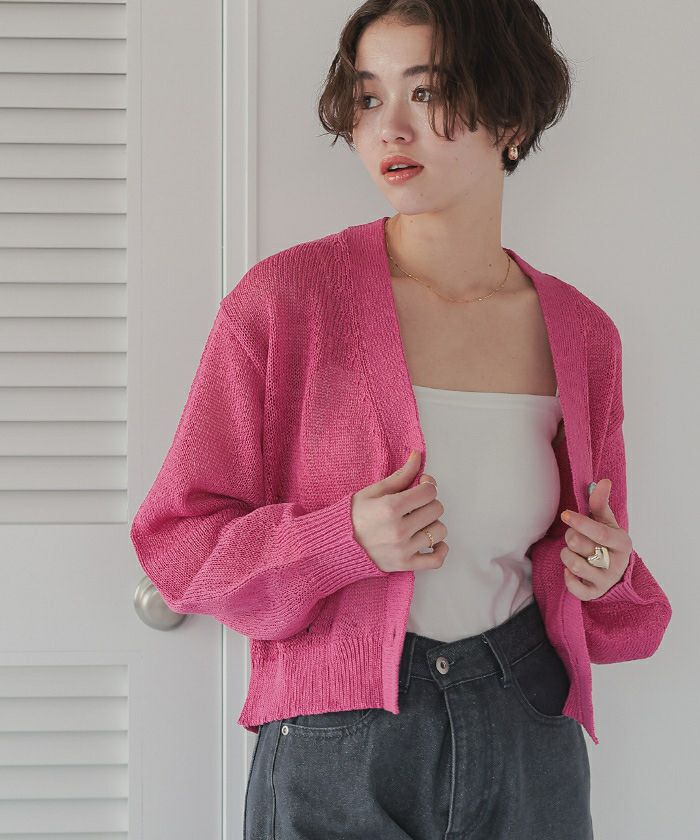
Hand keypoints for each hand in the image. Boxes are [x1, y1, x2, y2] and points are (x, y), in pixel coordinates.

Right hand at [351, 450, 448, 573]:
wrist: (336, 544)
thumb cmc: (353, 516)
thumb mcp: (373, 491)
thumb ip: (400, 475)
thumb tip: (417, 455)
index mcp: (390, 507)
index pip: (429, 492)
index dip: (428, 485)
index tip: (421, 486)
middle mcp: (399, 530)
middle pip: (436, 509)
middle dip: (429, 503)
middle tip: (417, 504)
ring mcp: (403, 549)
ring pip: (439, 532)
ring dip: (433, 524)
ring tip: (420, 522)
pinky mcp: (404, 565)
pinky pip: (436, 560)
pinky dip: (440, 550)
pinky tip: (434, 542)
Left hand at [559, 478, 632, 600]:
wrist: (614, 570)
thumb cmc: (606, 541)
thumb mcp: (606, 522)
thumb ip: (601, 503)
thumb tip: (603, 481)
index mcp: (622, 543)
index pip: (600, 533)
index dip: (581, 522)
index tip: (565, 514)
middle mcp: (617, 564)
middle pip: (581, 546)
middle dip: (571, 537)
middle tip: (573, 536)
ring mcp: (606, 581)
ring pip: (575, 566)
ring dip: (566, 555)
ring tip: (571, 551)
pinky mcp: (594, 593)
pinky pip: (575, 588)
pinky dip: (567, 577)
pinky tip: (569, 569)